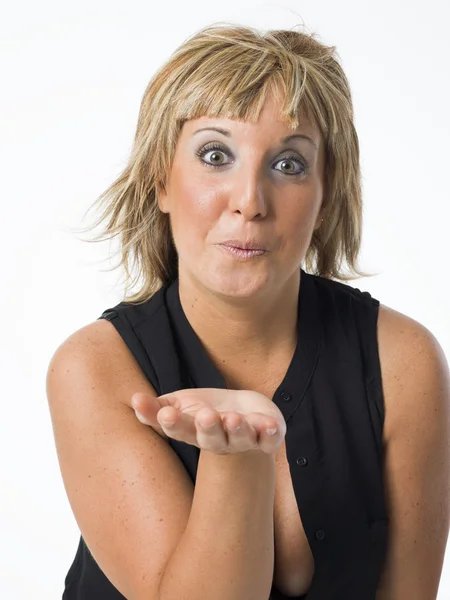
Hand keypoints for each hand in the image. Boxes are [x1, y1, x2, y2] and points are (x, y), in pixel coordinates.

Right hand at [131, 388, 285, 454]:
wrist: (244, 412)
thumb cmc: (204, 410)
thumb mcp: (178, 405)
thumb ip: (156, 407)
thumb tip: (134, 399)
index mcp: (194, 432)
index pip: (180, 430)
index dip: (173, 423)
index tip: (166, 414)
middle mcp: (220, 441)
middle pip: (212, 439)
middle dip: (209, 428)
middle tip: (206, 416)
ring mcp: (245, 440)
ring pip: (241, 439)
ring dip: (237, 429)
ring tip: (233, 418)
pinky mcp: (268, 437)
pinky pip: (270, 439)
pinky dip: (270, 433)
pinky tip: (269, 424)